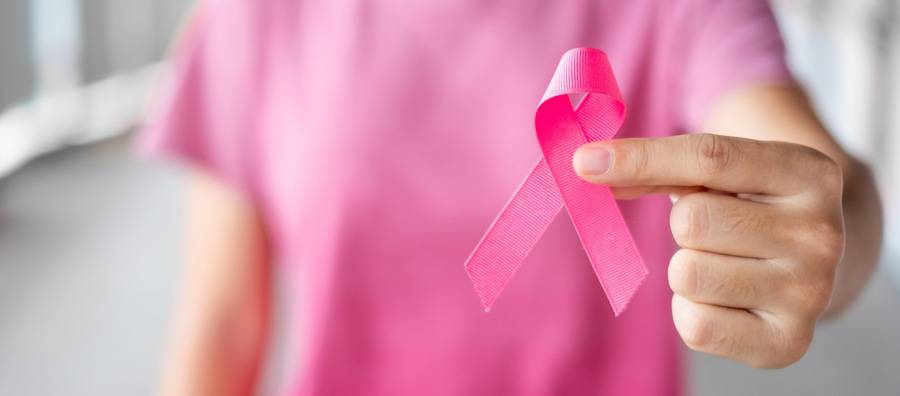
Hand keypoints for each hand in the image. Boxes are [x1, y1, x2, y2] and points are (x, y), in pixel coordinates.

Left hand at [574, 133, 844, 367]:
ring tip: (724, 262)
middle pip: (692, 221)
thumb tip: (590, 167)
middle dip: (683, 223)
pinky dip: (690, 311)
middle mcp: (821, 234)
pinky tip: (723, 298)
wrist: (814, 260)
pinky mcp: (788, 343)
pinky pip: (695, 325)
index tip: (584, 162)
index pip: (711, 158)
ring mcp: (810, 293)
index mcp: (810, 173)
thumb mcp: (721, 170)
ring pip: (688, 274)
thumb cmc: (751, 204)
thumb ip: (658, 165)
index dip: (640, 158)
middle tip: (716, 229)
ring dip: (687, 267)